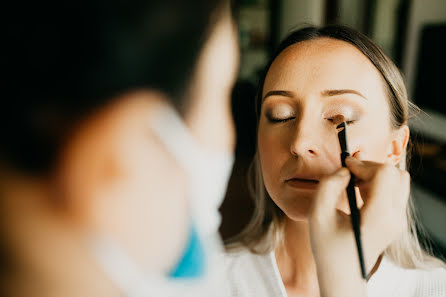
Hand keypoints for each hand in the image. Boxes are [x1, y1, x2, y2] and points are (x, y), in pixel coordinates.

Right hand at [308, 157, 409, 296]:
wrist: (342, 273)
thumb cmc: (328, 247)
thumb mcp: (317, 215)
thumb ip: (328, 186)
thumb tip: (345, 170)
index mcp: (377, 217)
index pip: (384, 174)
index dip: (363, 164)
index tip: (345, 166)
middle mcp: (394, 218)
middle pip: (394, 174)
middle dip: (370, 167)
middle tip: (349, 174)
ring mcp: (398, 220)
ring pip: (398, 180)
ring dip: (376, 175)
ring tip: (354, 184)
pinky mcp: (397, 221)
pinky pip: (396, 190)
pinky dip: (379, 184)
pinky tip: (360, 193)